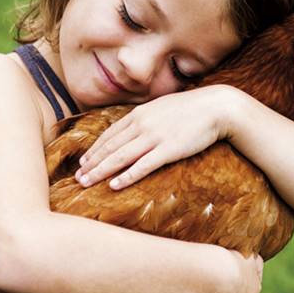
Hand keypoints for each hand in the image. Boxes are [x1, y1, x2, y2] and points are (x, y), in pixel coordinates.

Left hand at [74, 86, 238, 189]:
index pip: (110, 134)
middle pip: (110, 147)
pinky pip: (143, 166)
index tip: (83, 162)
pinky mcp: (168, 150)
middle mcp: (142, 125)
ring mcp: (154, 137)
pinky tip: (114, 185)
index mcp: (139, 114)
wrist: (217, 107)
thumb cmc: (192, 109)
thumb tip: (135, 128)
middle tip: (77, 178)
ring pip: (120, 157)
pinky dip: (126, 176)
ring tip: (86, 183)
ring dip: (101, 171)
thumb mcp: (162, 108)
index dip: (94, 150)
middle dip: (91, 163)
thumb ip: (146, 118)